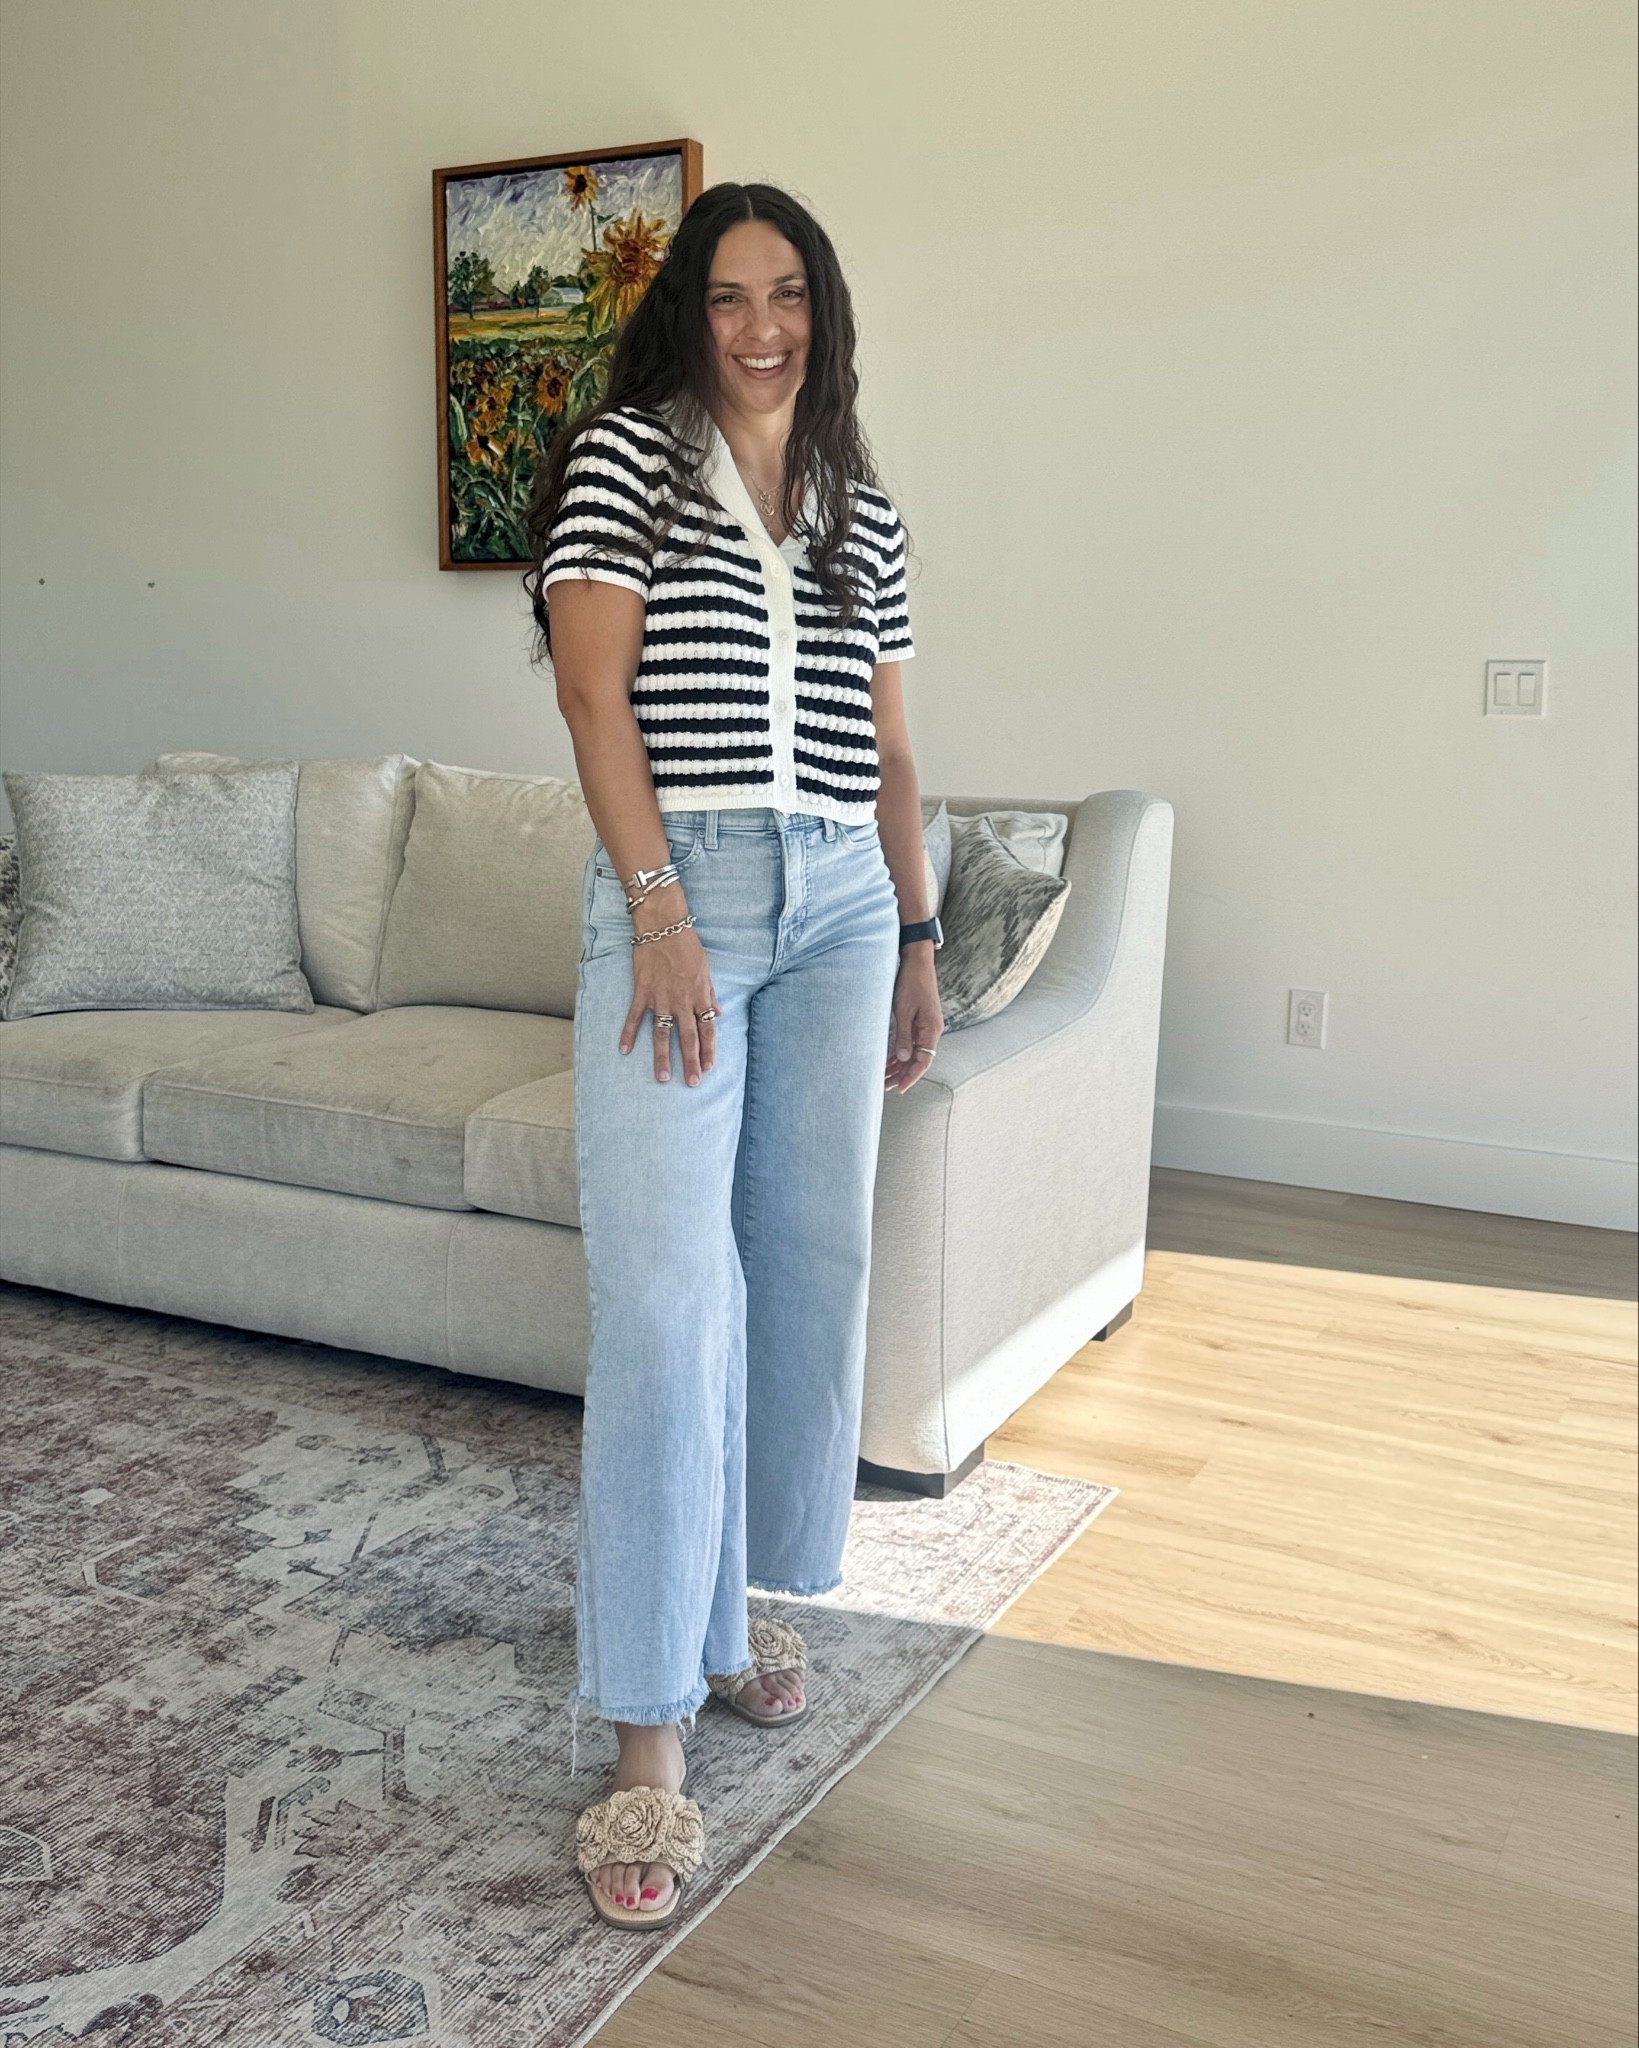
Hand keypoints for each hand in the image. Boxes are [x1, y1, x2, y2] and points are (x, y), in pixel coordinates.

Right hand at [620, 892, 718, 1085]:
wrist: (663, 926)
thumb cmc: (687, 945)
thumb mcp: (705, 969)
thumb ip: (710, 994)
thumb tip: (719, 1014)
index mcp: (699, 996)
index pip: (707, 1029)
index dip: (708, 1050)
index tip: (709, 1067)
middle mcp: (681, 1001)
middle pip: (688, 1037)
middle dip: (691, 1062)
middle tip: (692, 1083)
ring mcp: (661, 998)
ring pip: (663, 1034)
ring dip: (663, 1057)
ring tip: (662, 1077)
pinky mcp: (642, 991)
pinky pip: (635, 1017)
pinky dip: (628, 1033)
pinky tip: (624, 1049)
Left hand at [884, 943, 942, 1092]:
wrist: (917, 961)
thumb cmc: (911, 982)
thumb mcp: (904, 1010)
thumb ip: (904, 1036)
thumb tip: (903, 1059)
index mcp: (931, 1030)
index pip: (923, 1061)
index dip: (911, 1076)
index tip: (899, 1088)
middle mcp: (931, 1031)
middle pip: (918, 1060)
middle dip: (902, 1074)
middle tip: (885, 1087)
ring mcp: (926, 1027)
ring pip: (913, 1053)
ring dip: (899, 1066)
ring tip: (884, 1078)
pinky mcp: (919, 1021)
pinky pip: (911, 1043)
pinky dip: (900, 1053)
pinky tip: (889, 1061)